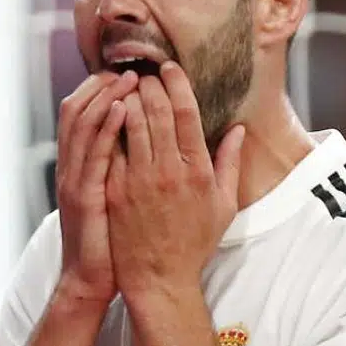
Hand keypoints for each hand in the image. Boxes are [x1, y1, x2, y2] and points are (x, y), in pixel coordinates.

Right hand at [55, 70, 139, 303]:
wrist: (91, 280)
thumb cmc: (110, 242)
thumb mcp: (112, 196)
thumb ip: (119, 166)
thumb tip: (138, 139)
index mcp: (79, 166)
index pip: (81, 113)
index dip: (100, 89)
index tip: (126, 72)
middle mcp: (71, 167)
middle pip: (77, 109)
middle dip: (102, 85)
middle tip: (129, 67)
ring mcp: (74, 179)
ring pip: (81, 125)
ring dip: (106, 97)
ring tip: (129, 78)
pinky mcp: (84, 195)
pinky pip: (93, 154)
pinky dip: (106, 127)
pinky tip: (122, 109)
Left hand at [106, 63, 245, 298]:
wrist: (159, 278)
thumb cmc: (194, 243)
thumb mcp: (223, 206)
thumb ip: (229, 163)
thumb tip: (237, 129)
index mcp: (198, 170)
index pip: (186, 112)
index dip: (176, 83)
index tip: (168, 67)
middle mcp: (169, 170)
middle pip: (157, 110)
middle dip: (149, 83)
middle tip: (143, 70)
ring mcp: (139, 179)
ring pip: (131, 122)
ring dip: (128, 97)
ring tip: (125, 84)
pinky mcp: (115, 189)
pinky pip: (111, 146)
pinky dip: (109, 124)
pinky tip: (108, 112)